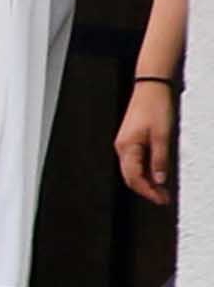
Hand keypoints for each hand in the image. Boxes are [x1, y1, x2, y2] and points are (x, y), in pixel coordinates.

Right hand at [118, 85, 177, 204]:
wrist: (151, 87)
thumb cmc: (155, 106)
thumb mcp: (162, 135)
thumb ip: (160, 159)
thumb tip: (160, 179)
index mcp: (126, 148)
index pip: (134, 178)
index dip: (148, 191)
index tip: (162, 199)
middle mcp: (122, 147)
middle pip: (131, 177)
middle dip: (146, 190)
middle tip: (163, 198)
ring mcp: (125, 143)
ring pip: (133, 170)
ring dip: (147, 181)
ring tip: (162, 188)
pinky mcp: (131, 139)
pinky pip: (136, 161)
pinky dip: (146, 170)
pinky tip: (156, 173)